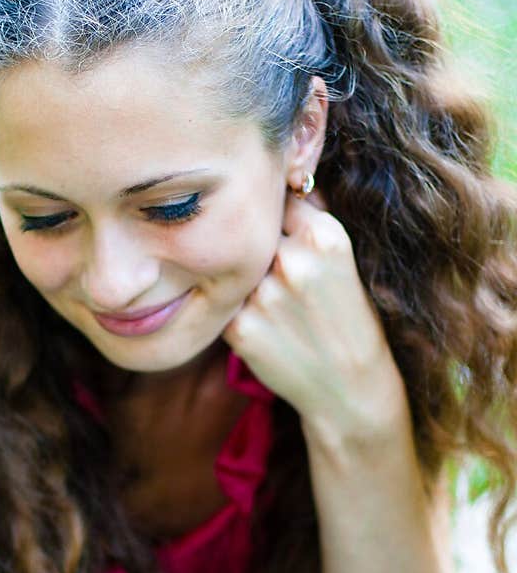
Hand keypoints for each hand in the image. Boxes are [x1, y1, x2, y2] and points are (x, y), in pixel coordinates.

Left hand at [222, 187, 405, 442]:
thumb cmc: (347, 319)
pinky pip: (223, 299)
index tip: (280, 233)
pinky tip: (262, 323)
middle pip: (251, 231)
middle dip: (257, 246)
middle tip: (277, 275)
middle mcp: (293, 261)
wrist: (350, 389)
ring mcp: (263, 295)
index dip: (274, 217)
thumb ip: (308, 221)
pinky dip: (234, 306)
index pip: (278, 199)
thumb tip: (276, 183)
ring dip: (242, 276)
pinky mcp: (239, 327)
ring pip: (233, 265)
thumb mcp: (343, 259)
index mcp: (325, 237)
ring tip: (274, 303)